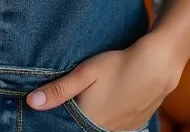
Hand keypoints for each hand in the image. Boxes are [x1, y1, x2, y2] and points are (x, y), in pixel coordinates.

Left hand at [26, 33, 182, 130]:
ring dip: (94, 117)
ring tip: (96, 98)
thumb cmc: (118, 65)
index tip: (55, 109)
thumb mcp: (85, 72)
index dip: (60, 118)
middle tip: (81, 97)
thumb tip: (32, 102)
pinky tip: (111, 101)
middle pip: (84, 127)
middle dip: (77, 117)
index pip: (68, 127)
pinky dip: (110, 117)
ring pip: (101, 127)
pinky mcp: (136, 124)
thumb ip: (59, 90)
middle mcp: (105, 130)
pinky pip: (117, 127)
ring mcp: (123, 130)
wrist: (157, 65)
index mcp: (90, 121)